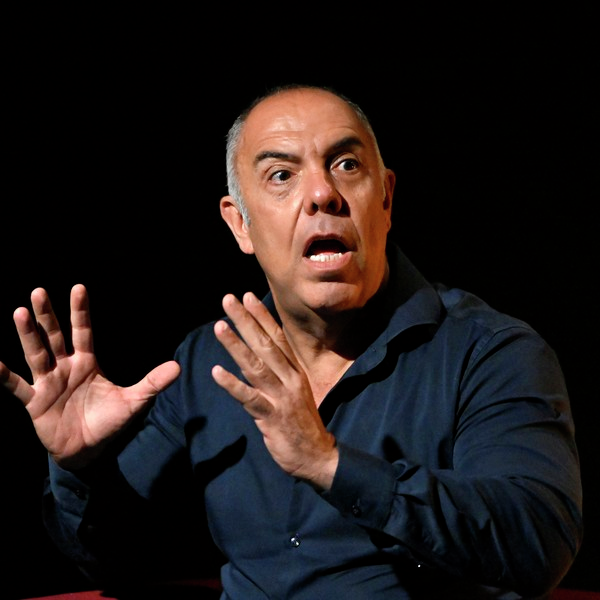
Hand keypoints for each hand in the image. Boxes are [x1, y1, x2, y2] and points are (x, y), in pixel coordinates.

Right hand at [0, 284, 179, 469]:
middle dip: (47, 315)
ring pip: (36, 354)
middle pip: (55, 336)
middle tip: (39, 291)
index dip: (80, 311)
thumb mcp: (134, 401)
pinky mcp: (34, 402)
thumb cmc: (109, 423)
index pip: (83, 332)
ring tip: (20, 312)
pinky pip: (16, 387)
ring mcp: (48, 383)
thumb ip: (152, 382)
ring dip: (28, 335)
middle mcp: (65, 368)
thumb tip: (178, 366)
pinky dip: (4, 375)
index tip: (78, 287)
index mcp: (88, 363)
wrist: (89, 451)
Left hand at [211, 292, 337, 489]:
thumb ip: (275, 373)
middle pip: (265, 344)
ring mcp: (281, 397)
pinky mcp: (272, 417)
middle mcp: (290, 379)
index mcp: (295, 371)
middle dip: (245, 320)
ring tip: (219, 326)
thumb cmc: (300, 423)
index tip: (248, 296)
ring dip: (236, 345)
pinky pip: (250, 398)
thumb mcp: (293, 392)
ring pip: (255, 366)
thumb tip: (252, 357)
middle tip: (228, 299)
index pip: (277, 337)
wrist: (317, 457)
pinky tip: (217, 372)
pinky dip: (233, 385)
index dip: (262, 316)